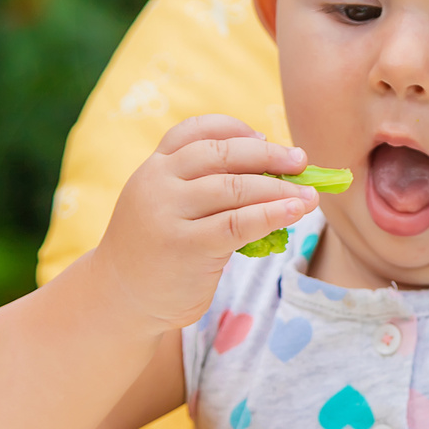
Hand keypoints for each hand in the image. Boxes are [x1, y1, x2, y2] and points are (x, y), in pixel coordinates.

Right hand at [90, 114, 315, 330]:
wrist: (120, 299)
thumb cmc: (157, 249)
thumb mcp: (165, 205)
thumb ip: (201, 185)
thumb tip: (272, 168)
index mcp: (154, 167)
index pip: (197, 130)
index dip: (235, 129)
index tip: (265, 138)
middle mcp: (158, 183)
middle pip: (223, 154)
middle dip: (269, 155)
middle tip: (300, 161)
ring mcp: (170, 214)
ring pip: (237, 188)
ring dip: (280, 188)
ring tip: (309, 194)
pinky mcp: (187, 247)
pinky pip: (240, 223)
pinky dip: (273, 214)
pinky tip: (296, 211)